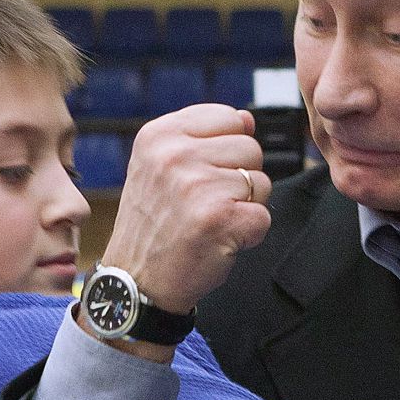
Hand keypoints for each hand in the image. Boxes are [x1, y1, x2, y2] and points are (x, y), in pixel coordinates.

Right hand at [100, 104, 270, 315]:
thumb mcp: (159, 168)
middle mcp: (176, 156)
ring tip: (210, 222)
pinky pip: (263, 216)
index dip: (227, 150)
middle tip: (207, 204)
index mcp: (160, 135)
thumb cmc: (153, 225)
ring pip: (261, 182)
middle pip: (250, 148)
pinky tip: (219, 240)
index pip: (229, 118)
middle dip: (240, 178)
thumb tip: (248, 118)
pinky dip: (249, 235)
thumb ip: (202, 138)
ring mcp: (198, 187)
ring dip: (245, 207)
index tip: (203, 175)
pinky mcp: (220, 219)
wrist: (136, 282)